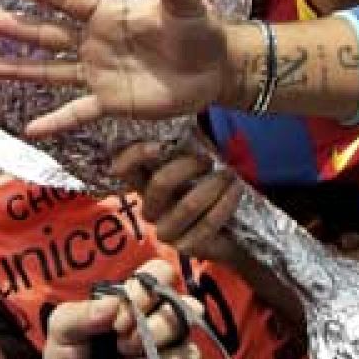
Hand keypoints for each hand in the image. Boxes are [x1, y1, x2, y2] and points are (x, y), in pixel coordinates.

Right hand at [0, 0, 232, 138]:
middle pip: (49, 33)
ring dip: (22, 69)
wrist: (215, 68)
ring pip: (52, 70)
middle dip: (16, 27)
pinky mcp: (110, 102)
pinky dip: (56, 121)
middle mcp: (96, 42)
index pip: (68, 0)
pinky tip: (31, 129)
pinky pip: (77, 112)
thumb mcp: (186, 3)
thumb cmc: (199, 29)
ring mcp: (99, 73)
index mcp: (109, 14)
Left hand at [43, 259, 202, 358]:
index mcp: (133, 298)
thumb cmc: (68, 354)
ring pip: (186, 327)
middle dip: (150, 321)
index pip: (160, 273)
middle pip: (181, 298)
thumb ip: (79, 313)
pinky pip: (190, 355)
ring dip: (157, 340)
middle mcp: (157, 315)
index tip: (116, 318)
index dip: (143, 290)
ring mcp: (170, 342)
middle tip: (122, 340)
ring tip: (128, 355)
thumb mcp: (62, 330)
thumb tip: (112, 304)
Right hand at [113, 142, 243, 267]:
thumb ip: (180, 145)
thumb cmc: (207, 188)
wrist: (231, 231)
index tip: (160, 145)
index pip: (122, 170)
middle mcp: (149, 209)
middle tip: (209, 160)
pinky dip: (225, 203)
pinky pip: (207, 223)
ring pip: (188, 204)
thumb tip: (180, 109)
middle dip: (189, 166)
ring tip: (230, 174)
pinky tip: (236, 191)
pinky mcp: (185, 249)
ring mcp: (166, 231)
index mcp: (144, 185)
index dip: (135, 155)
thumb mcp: (192, 163)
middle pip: (160, 184)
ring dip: (214, 185)